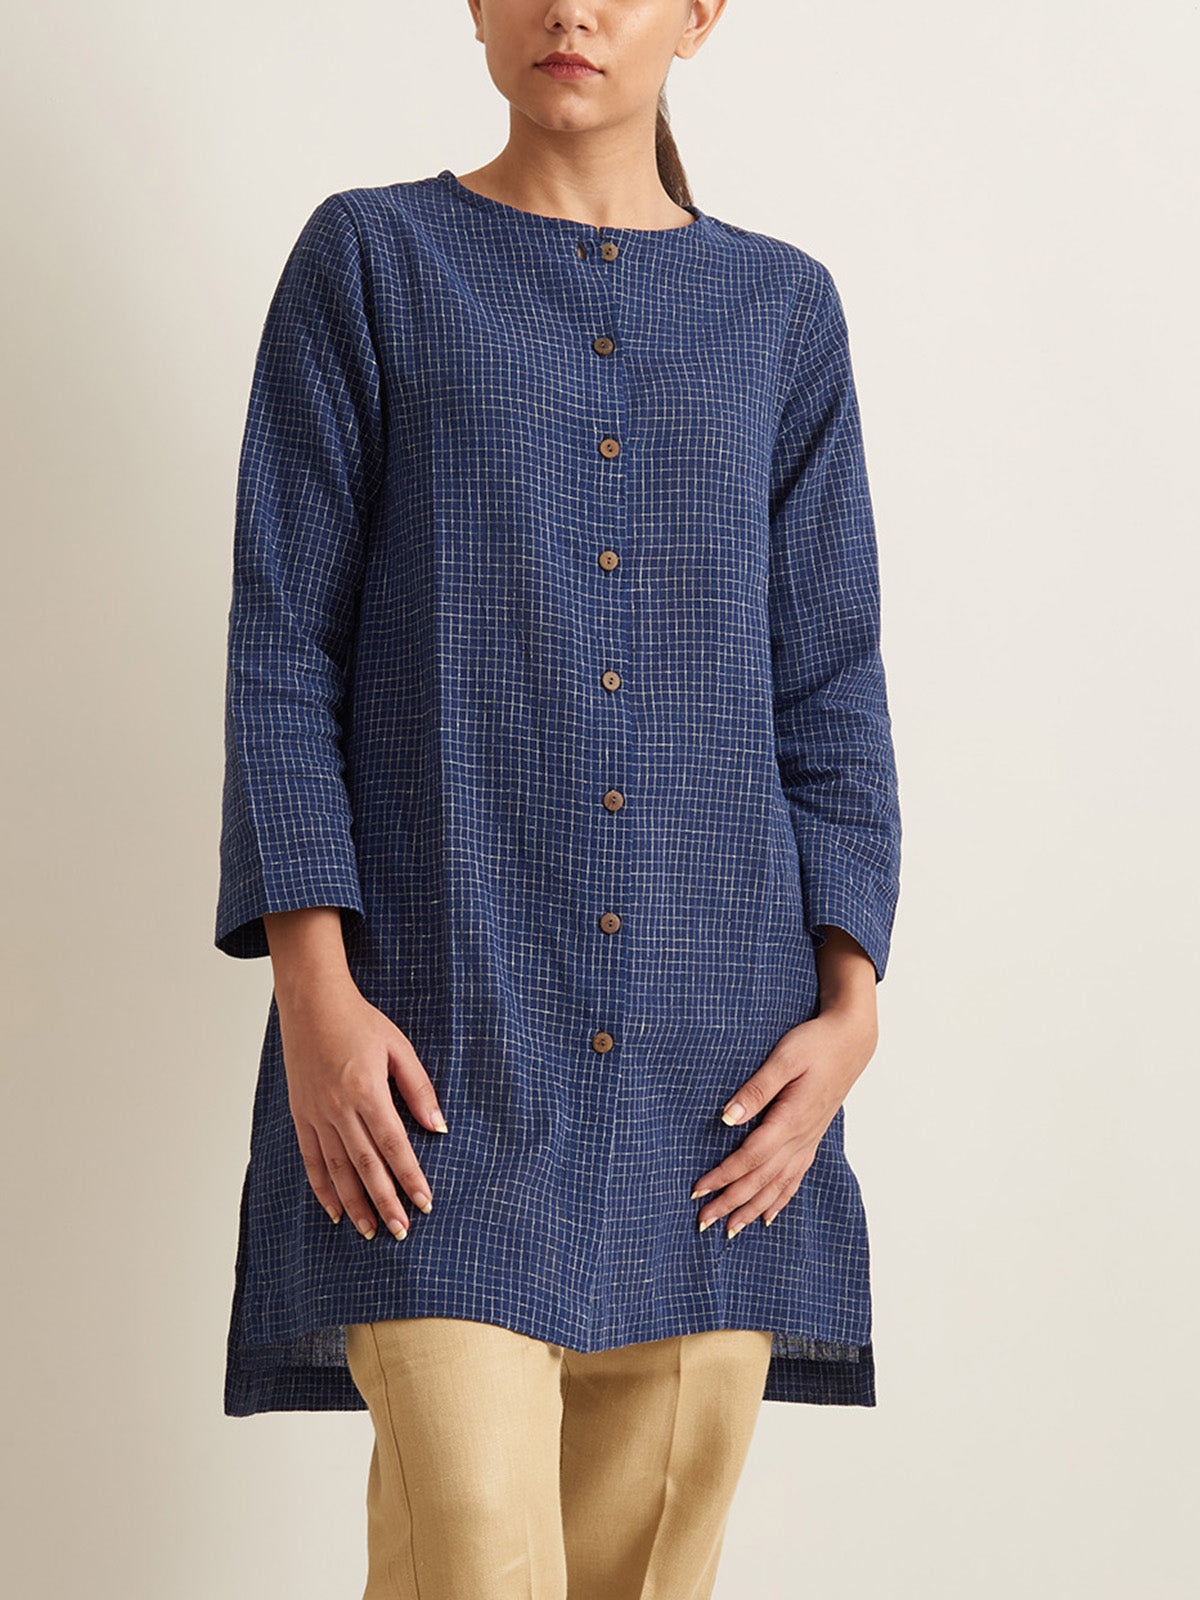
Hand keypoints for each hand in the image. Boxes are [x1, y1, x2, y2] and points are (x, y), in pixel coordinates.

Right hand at [275, 976, 448, 1240]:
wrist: (311, 1004)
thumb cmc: (359, 1022)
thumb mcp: (398, 1047)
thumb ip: (419, 1088)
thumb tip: (438, 1126)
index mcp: (366, 1091)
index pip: (393, 1145)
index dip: (410, 1177)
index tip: (425, 1202)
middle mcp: (338, 1108)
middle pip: (365, 1166)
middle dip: (385, 1202)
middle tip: (402, 1231)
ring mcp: (316, 1114)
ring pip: (337, 1170)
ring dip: (355, 1204)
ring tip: (370, 1232)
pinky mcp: (301, 1115)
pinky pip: (312, 1159)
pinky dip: (322, 1188)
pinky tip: (335, 1210)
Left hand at [689, 1002, 877, 1237]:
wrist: (851, 1040)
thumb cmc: (816, 1044)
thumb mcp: (784, 1058)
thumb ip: (756, 1090)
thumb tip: (727, 1118)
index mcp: (790, 1119)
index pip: (750, 1158)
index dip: (722, 1177)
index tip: (697, 1190)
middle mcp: (801, 1137)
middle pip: (761, 1180)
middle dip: (730, 1203)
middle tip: (702, 1222)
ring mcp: (809, 1140)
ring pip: (778, 1185)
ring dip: (752, 1209)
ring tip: (730, 1229)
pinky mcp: (812, 1138)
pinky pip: (795, 1178)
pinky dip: (780, 1199)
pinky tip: (767, 1215)